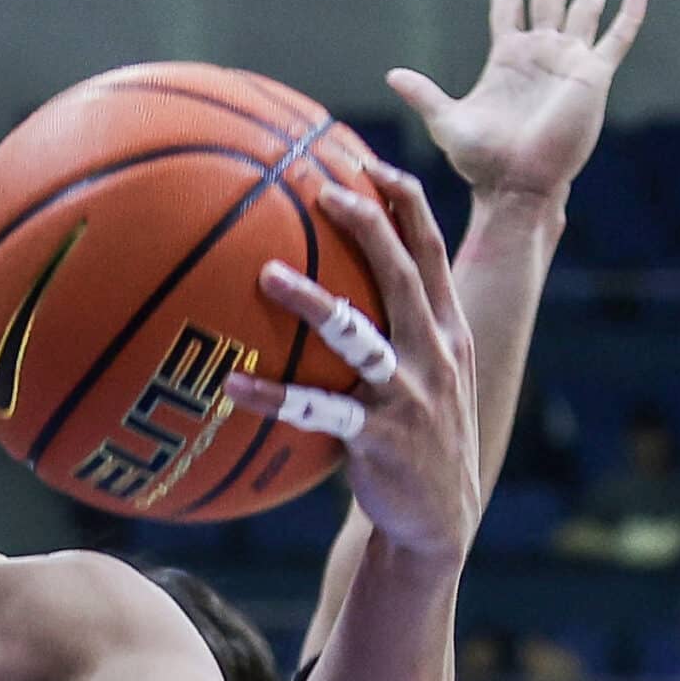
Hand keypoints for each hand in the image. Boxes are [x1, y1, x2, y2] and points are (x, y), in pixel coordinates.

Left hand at [224, 163, 481, 562]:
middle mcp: (433, 352)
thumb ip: (390, 332)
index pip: (431, 249)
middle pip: (403, 270)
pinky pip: (319, 411)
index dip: (404, 201)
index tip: (366, 159)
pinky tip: (234, 386)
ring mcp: (409, 393)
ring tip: (267, 275)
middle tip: (322, 186)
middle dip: (368, 223)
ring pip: (361, 334)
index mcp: (445, 331)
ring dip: (314, 302)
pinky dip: (275, 397)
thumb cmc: (412, 440)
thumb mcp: (420, 379)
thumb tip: (331, 289)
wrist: (438, 521)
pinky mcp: (381, 437)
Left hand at [388, 0, 648, 203]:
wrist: (517, 184)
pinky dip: (628, 17)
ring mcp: (568, 63)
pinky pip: (615, 39)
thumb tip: (392, 75)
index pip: (508, 9)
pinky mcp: (593, 77)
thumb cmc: (482, 161)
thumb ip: (424, 95)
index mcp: (505, 59)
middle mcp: (539, 54)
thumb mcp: (447, 123)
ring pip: (584, 10)